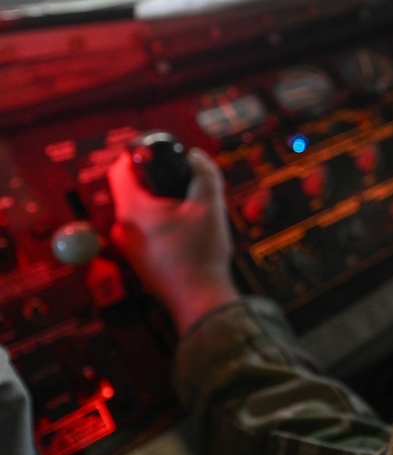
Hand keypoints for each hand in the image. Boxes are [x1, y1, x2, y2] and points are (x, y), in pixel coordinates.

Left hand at [108, 147, 239, 333]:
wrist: (199, 300)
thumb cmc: (202, 255)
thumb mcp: (210, 206)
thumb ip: (204, 173)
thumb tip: (196, 156)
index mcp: (133, 211)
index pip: (121, 169)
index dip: (138, 155)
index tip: (160, 154)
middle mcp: (123, 228)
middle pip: (133, 190)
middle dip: (158, 182)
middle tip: (185, 184)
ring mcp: (128, 247)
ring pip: (141, 211)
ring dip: (162, 204)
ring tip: (192, 214)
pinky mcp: (138, 260)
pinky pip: (145, 230)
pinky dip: (162, 224)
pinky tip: (188, 234)